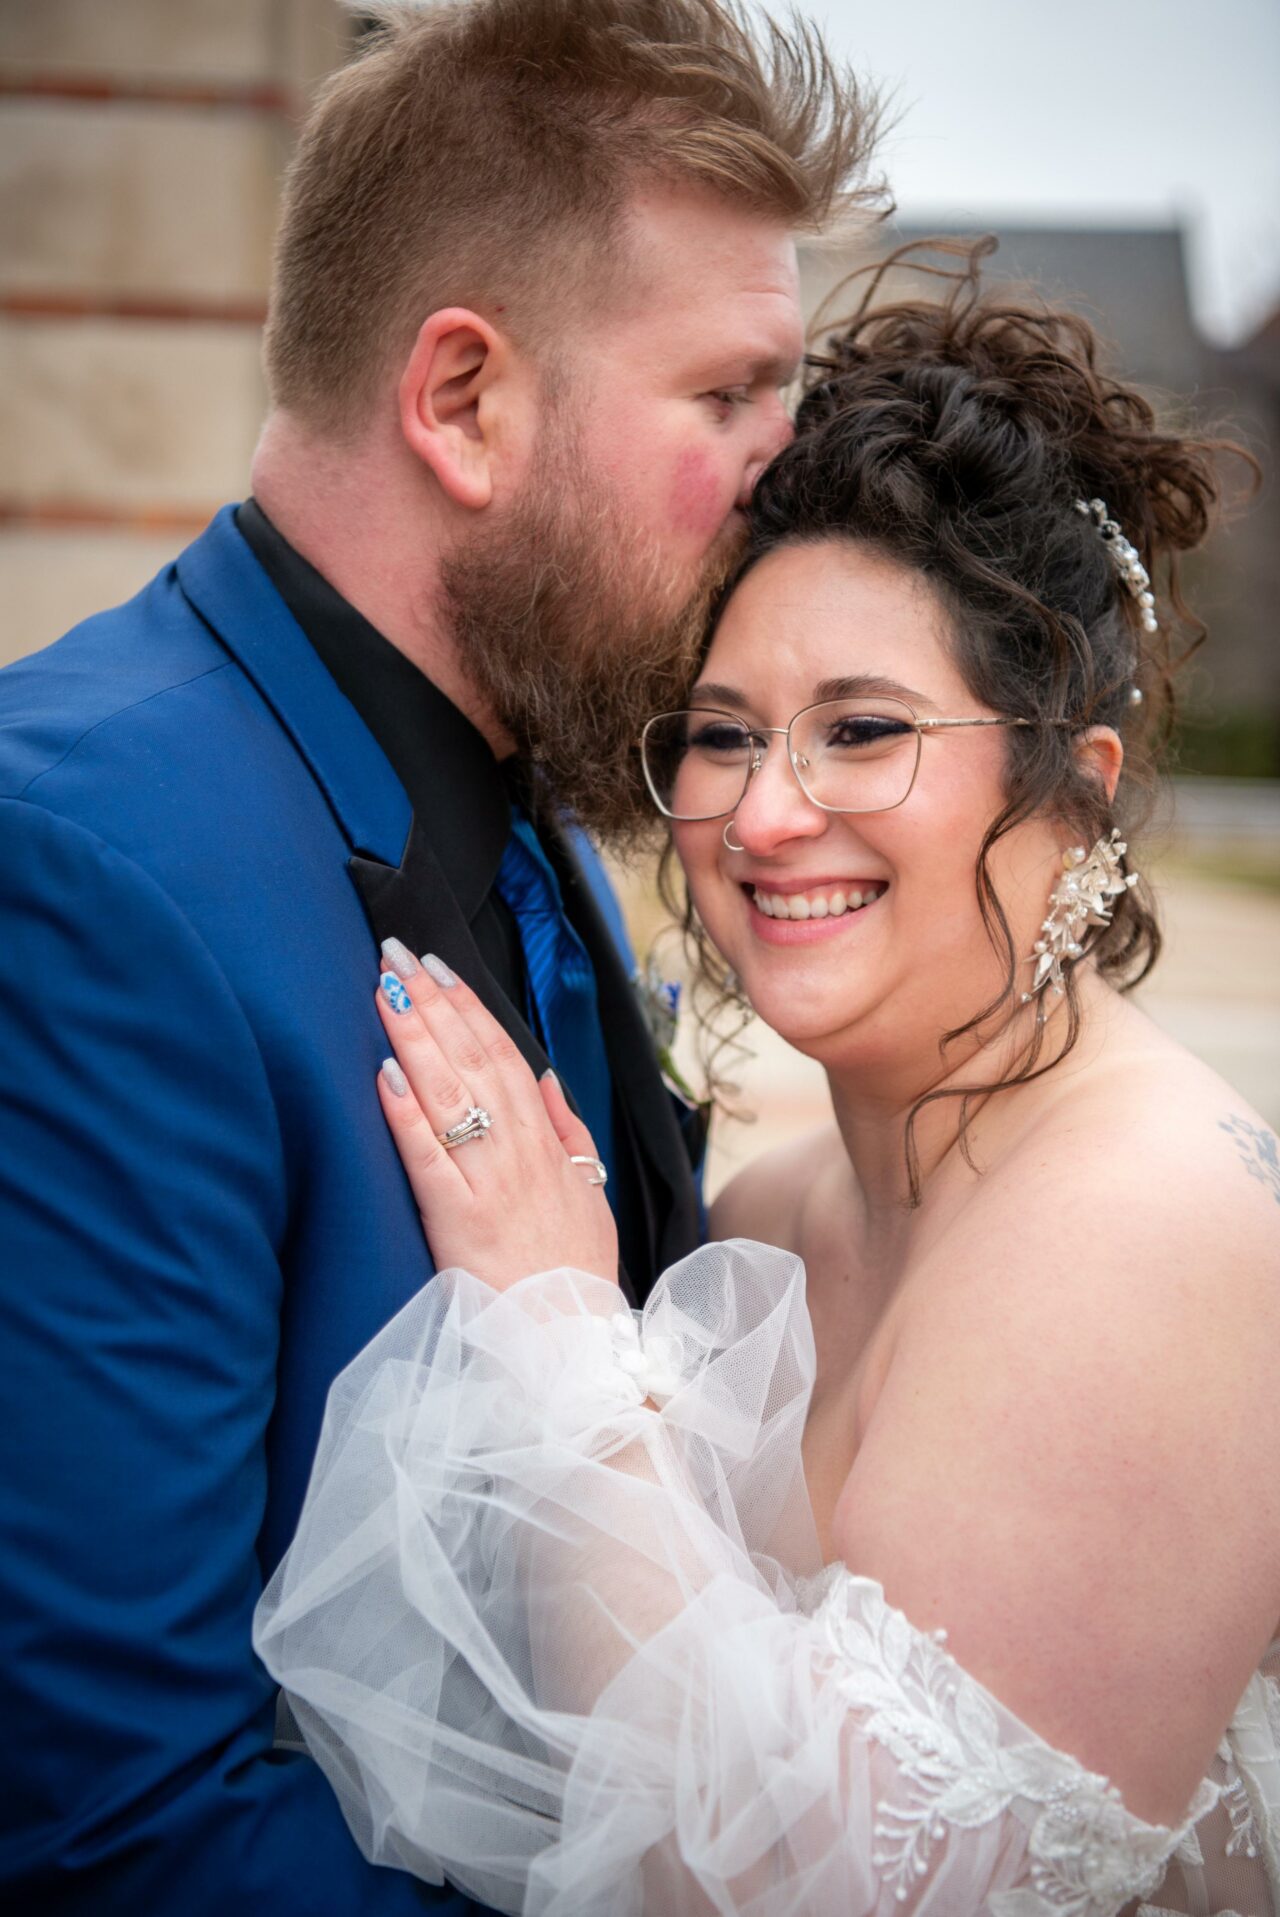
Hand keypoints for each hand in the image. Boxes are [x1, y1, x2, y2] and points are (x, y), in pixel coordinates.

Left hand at [375, 951, 619, 1291]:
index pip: (503, 1055)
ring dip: (415, 1035)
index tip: (438, 968)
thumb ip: (568, 1130)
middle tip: (396, 953)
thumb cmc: (575, 1273)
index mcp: (545, 1143)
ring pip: (450, 1093)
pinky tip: (384, 1074)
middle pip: (472, 1060)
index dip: (468, 1007)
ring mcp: (488, 1183)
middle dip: (431, 1001)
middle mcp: (518, 1152)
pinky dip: (406, 1114)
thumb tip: (544, 1076)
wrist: (572, 1343)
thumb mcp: (589, 1193)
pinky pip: (428, 1158)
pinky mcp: (458, 1221)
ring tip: (384, 989)